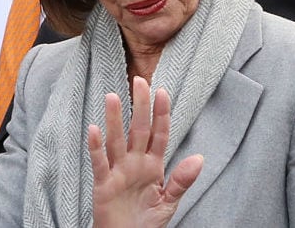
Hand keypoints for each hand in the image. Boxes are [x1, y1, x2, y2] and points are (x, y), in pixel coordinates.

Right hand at [88, 76, 203, 227]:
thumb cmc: (146, 223)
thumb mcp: (169, 202)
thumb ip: (182, 180)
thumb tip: (200, 158)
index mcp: (152, 165)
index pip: (159, 134)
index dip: (161, 114)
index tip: (163, 92)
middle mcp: (135, 164)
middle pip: (138, 130)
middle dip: (140, 106)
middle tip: (139, 81)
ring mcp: (118, 172)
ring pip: (117, 141)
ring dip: (115, 120)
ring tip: (113, 97)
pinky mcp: (103, 185)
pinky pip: (99, 164)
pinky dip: (96, 148)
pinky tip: (94, 129)